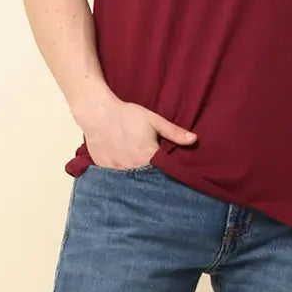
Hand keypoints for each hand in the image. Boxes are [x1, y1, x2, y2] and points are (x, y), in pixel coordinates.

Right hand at [81, 96, 197, 169]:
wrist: (97, 112)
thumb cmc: (126, 114)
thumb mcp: (154, 120)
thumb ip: (174, 133)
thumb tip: (194, 140)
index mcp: (147, 156)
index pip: (163, 173)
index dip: (167, 174)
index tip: (171, 176)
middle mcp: (132, 166)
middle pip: (147, 179)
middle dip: (152, 179)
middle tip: (155, 177)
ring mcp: (116, 168)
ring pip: (130, 180)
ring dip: (136, 178)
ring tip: (140, 174)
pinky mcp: (104, 168)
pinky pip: (115, 177)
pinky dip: (121, 175)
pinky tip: (124, 170)